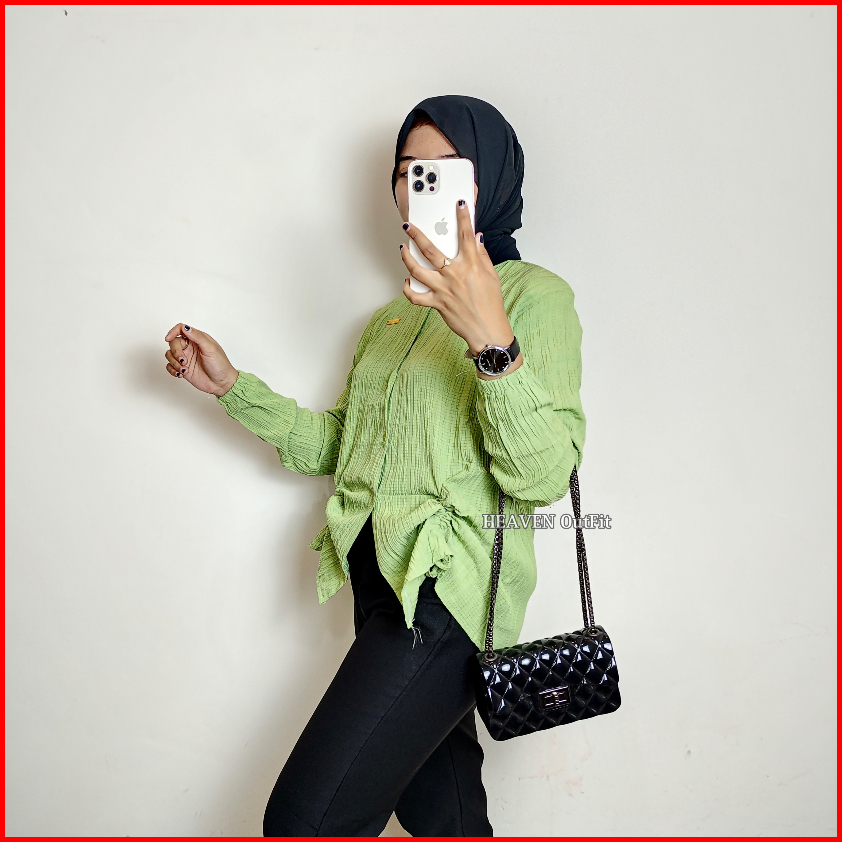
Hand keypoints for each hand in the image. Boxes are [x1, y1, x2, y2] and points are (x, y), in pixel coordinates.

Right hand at [163, 323, 238, 396]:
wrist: (221, 383)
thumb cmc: (220, 365)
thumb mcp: (211, 348)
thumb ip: (198, 337)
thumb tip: (185, 328)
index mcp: (198, 339)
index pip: (181, 329)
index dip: (172, 332)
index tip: (168, 339)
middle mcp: (190, 347)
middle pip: (173, 343)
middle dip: (175, 352)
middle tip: (183, 361)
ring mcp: (186, 358)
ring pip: (169, 354)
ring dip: (174, 363)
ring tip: (185, 370)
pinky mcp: (182, 368)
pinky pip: (169, 366)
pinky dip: (172, 370)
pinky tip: (181, 374)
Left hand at [399, 201, 518, 359]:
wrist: (487, 331)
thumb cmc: (491, 305)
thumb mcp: (492, 276)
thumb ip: (482, 256)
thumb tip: (477, 239)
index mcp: (471, 265)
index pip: (466, 235)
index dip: (464, 217)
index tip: (460, 204)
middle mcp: (455, 275)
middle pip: (431, 249)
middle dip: (417, 234)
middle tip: (408, 226)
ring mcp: (443, 289)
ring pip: (417, 270)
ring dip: (406, 258)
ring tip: (402, 250)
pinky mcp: (437, 304)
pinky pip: (416, 296)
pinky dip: (408, 289)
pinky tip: (407, 281)